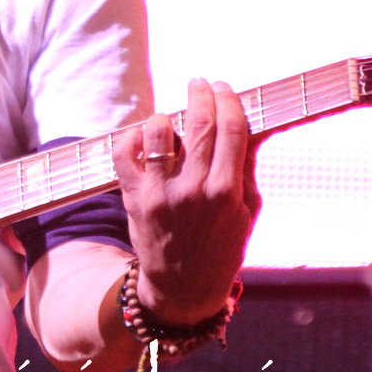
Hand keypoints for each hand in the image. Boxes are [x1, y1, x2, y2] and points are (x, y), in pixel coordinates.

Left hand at [115, 78, 261, 325]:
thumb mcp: (247, 211)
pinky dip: (133, 137)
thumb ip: (246, 168)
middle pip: (198, 123)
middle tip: (199, 83)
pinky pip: (124, 152)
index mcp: (227, 192)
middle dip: (200, 94)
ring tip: (171, 117)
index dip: (228, 100)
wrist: (182, 288)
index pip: (231, 129)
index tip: (224, 88)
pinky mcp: (133, 198)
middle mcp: (193, 190)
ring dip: (166, 116)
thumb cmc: (221, 247)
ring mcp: (160, 193)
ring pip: (159, 132)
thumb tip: (247, 125)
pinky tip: (145, 137)